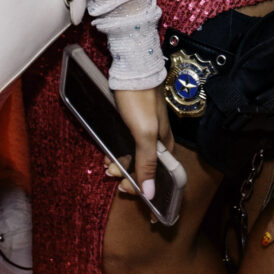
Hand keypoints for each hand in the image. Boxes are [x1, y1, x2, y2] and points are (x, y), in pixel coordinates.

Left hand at [106, 85, 167, 211]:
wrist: (130, 68)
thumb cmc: (139, 100)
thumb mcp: (144, 134)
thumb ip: (147, 162)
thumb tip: (151, 194)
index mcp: (165, 146)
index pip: (162, 178)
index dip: (151, 193)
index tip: (140, 205)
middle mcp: (158, 141)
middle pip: (145, 170)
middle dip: (129, 178)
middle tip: (114, 178)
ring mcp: (144, 132)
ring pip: (133, 158)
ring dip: (120, 166)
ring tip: (107, 166)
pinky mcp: (132, 124)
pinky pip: (125, 146)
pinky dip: (117, 154)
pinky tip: (107, 155)